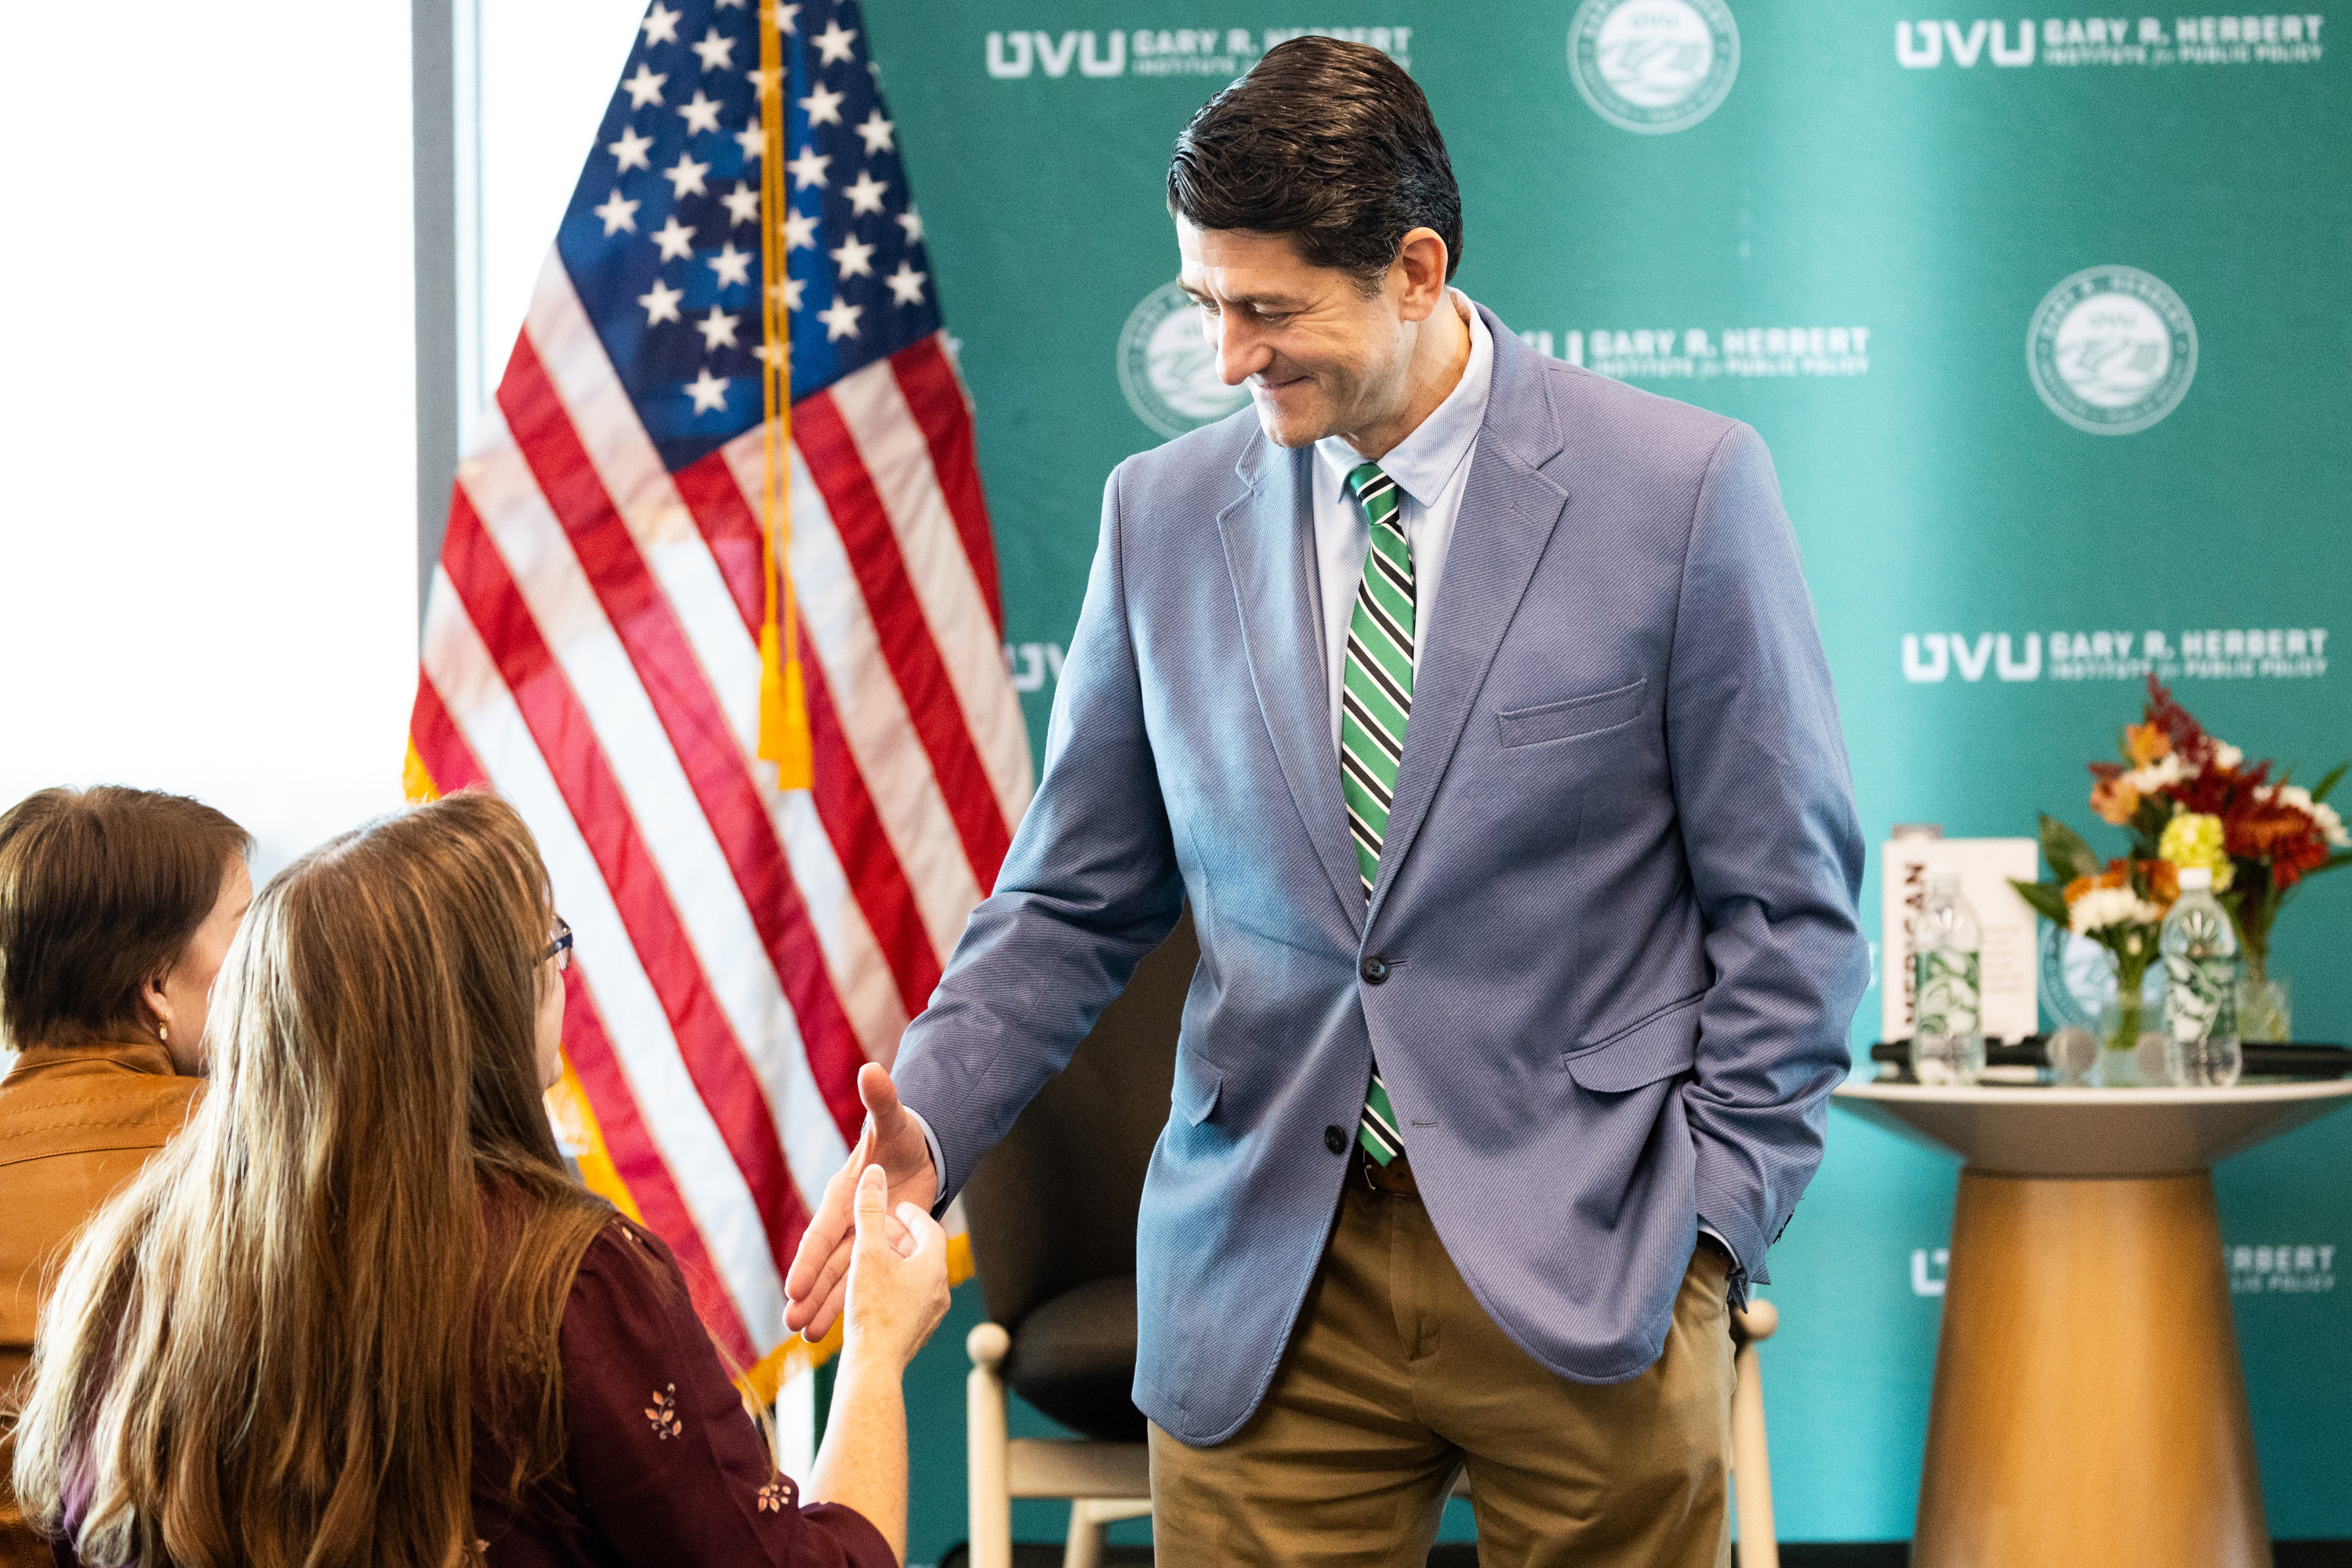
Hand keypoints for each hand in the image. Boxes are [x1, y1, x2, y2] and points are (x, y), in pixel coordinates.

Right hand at [784, 1062, 939, 1339]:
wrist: (916, 1153)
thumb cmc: (902, 1135)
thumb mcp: (894, 1120)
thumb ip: (882, 1100)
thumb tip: (871, 1068)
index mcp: (845, 1193)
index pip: (823, 1230)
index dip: (809, 1259)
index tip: (793, 1288)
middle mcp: (847, 1220)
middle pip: (828, 1263)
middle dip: (811, 1295)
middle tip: (791, 1325)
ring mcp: (862, 1239)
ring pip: (842, 1279)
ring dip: (826, 1307)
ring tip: (808, 1339)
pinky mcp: (878, 1251)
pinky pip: (863, 1281)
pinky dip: (849, 1304)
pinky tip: (837, 1332)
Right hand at [842, 1164, 949, 1370]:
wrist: (873, 1369)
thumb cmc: (872, 1307)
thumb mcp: (867, 1252)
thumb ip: (869, 1210)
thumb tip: (874, 1170)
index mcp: (934, 1266)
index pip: (930, 1229)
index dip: (911, 1215)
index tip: (895, 1206)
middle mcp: (939, 1291)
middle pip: (921, 1255)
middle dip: (898, 1240)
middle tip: (880, 1230)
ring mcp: (930, 1316)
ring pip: (913, 1280)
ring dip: (892, 1266)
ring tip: (872, 1260)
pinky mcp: (916, 1335)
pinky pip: (906, 1302)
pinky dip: (890, 1289)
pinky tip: (870, 1294)